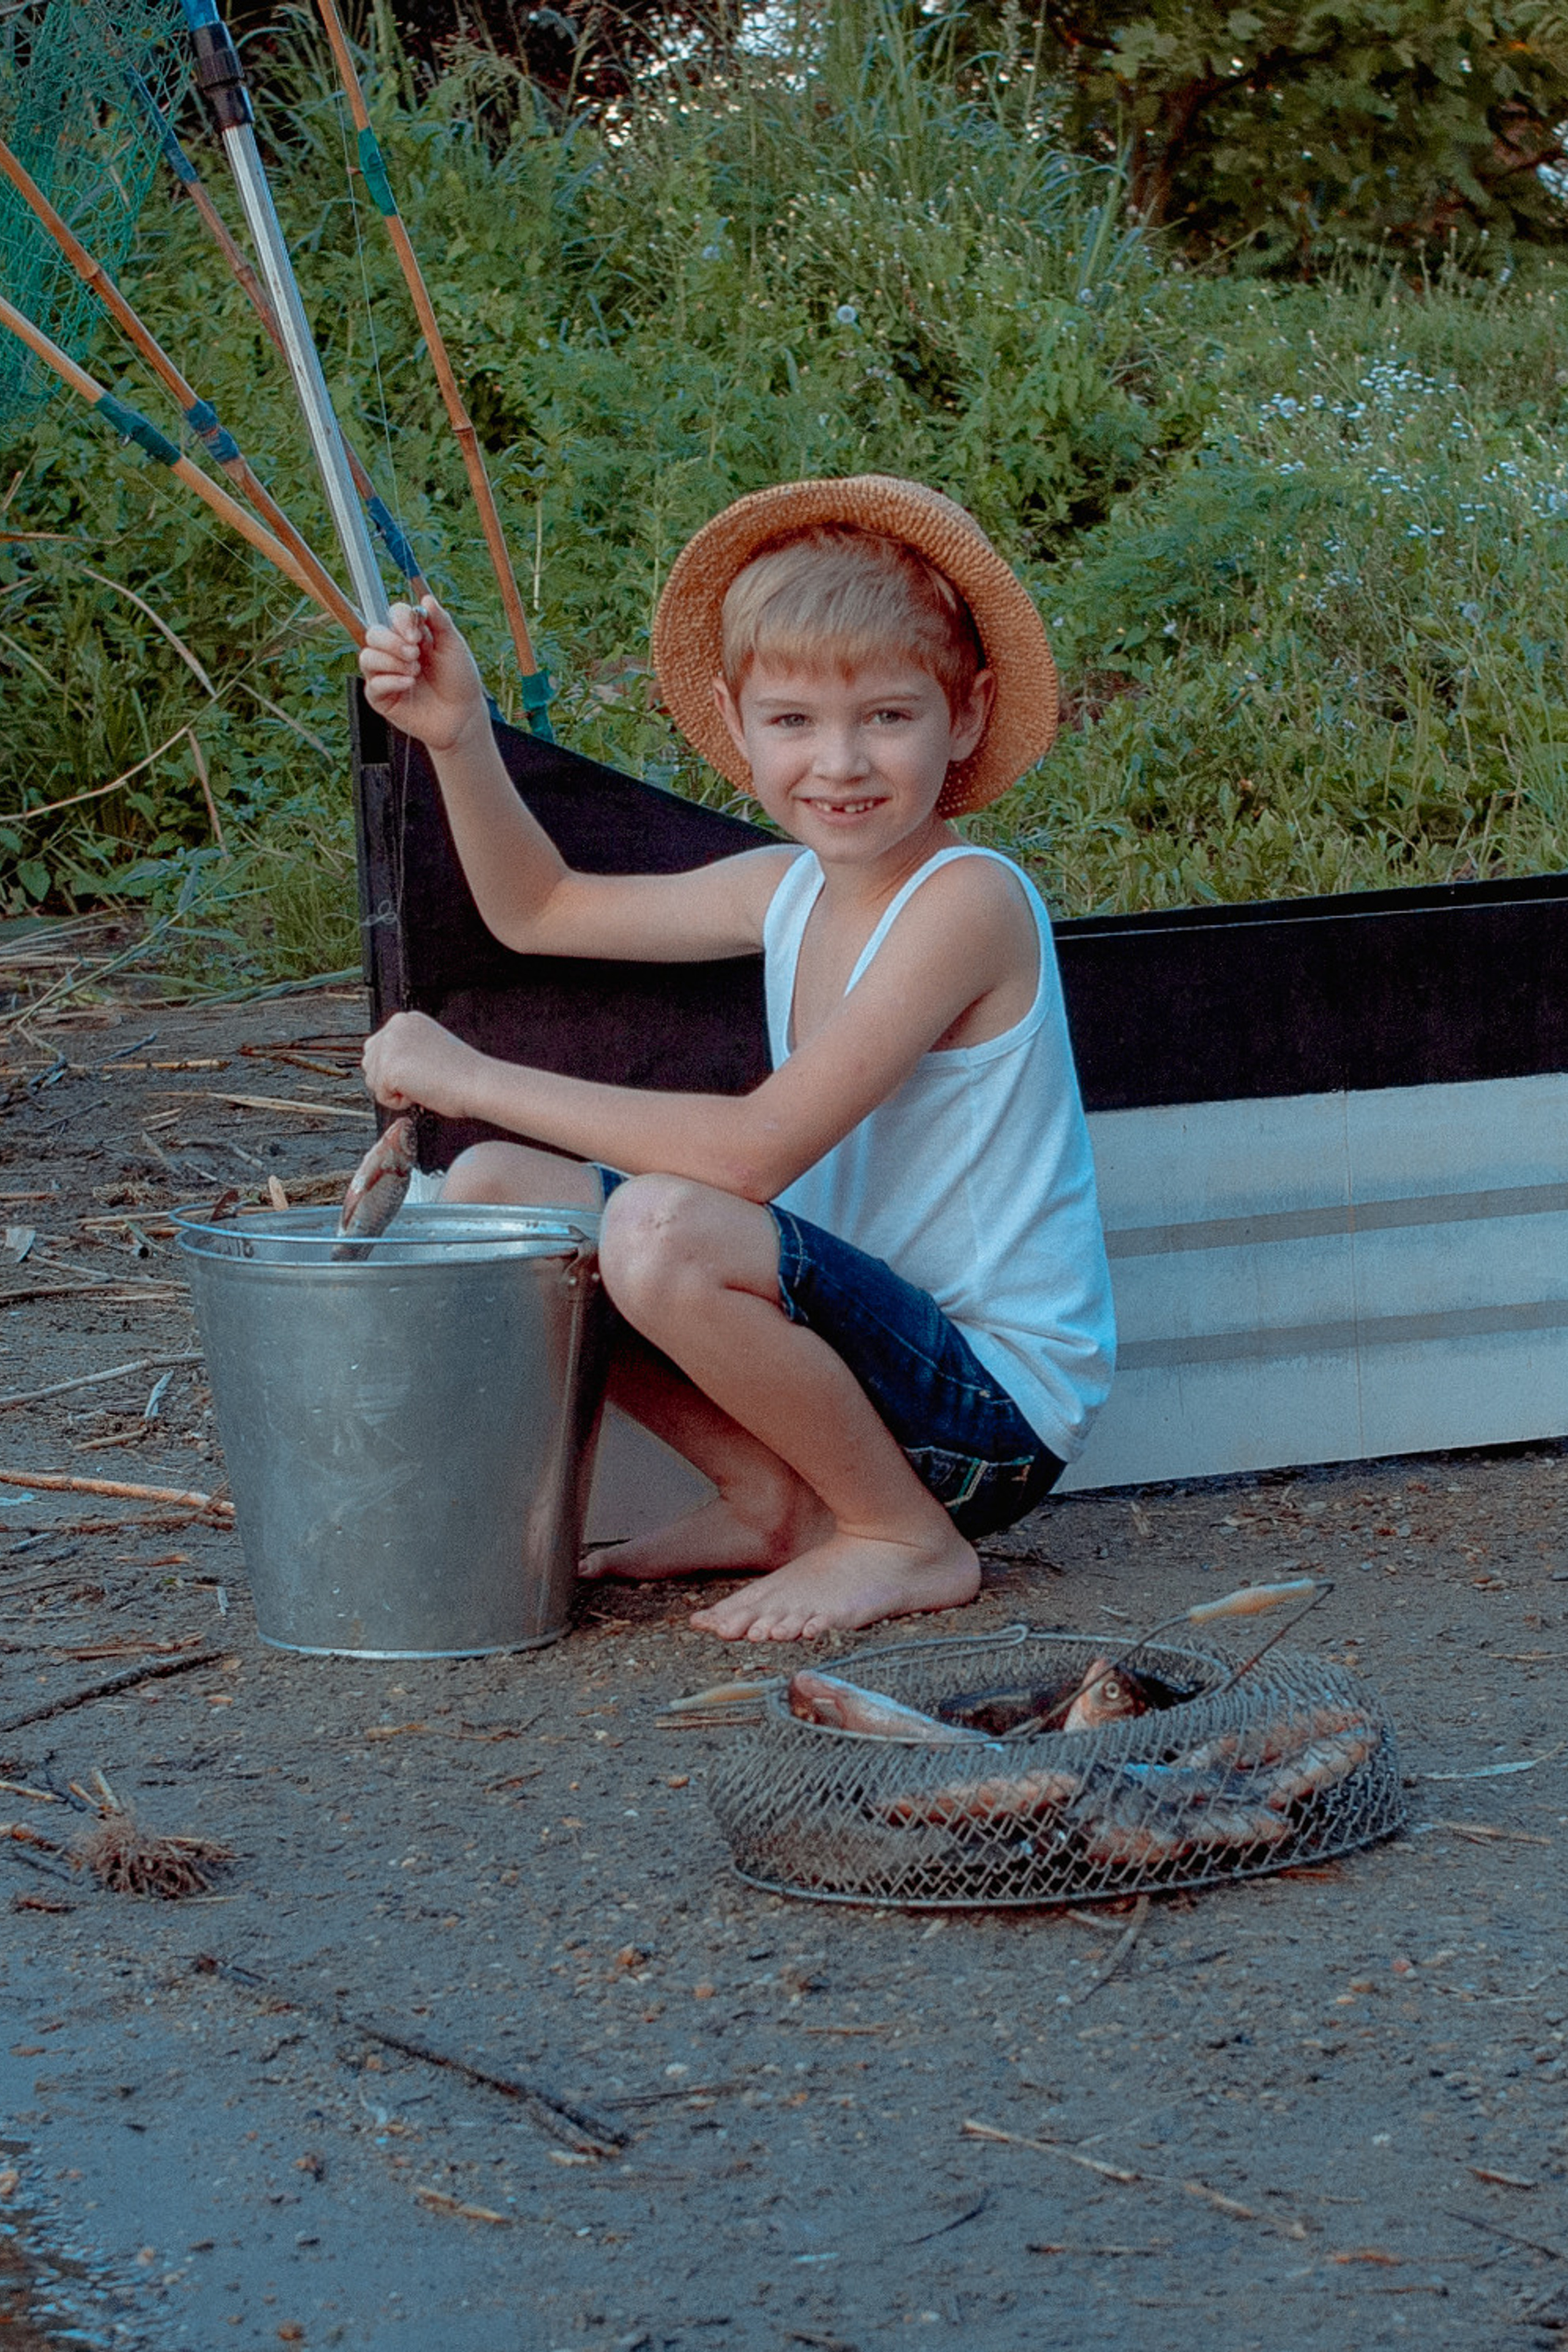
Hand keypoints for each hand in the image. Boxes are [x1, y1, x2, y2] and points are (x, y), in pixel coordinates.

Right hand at [358, 597, 487, 753]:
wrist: (464, 715)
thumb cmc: (460, 680)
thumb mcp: (453, 646)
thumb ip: (440, 622)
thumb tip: (426, 598)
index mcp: (411, 636)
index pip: (393, 615)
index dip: (400, 620)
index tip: (416, 635)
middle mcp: (394, 653)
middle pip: (373, 634)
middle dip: (392, 642)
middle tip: (415, 655)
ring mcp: (386, 676)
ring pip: (367, 657)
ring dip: (391, 662)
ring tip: (415, 672)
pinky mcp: (382, 699)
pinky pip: (372, 684)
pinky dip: (391, 681)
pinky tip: (409, 684)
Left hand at [362, 1011, 489, 1118]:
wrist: (478, 1082)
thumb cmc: (462, 1073)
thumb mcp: (428, 1048)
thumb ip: (405, 1049)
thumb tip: (385, 1066)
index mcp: (406, 1019)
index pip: (379, 1048)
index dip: (400, 1068)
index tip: (424, 1070)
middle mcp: (395, 1026)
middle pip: (371, 1063)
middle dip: (391, 1078)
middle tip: (424, 1078)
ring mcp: (390, 1045)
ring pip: (374, 1081)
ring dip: (395, 1091)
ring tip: (424, 1083)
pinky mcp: (389, 1067)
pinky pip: (382, 1097)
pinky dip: (400, 1103)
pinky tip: (422, 1091)